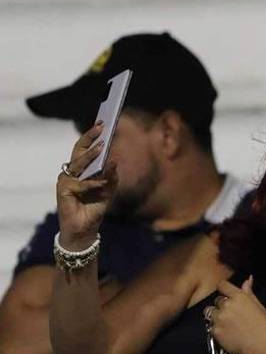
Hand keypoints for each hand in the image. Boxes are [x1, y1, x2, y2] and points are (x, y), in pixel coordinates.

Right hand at [56, 122, 116, 247]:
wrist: (85, 230)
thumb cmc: (94, 209)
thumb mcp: (108, 191)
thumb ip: (111, 177)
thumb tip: (114, 160)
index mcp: (81, 170)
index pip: (84, 149)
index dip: (92, 136)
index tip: (102, 124)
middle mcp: (72, 173)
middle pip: (79, 151)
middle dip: (90, 137)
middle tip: (101, 127)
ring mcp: (66, 181)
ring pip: (78, 164)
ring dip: (91, 156)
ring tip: (102, 148)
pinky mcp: (63, 191)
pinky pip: (80, 184)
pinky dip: (92, 183)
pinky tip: (101, 183)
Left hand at [207, 277, 265, 353]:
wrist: (261, 348)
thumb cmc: (265, 328)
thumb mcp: (259, 307)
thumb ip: (250, 293)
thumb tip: (248, 279)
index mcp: (239, 297)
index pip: (223, 285)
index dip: (224, 289)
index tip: (227, 295)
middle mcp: (227, 305)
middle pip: (217, 300)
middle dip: (222, 306)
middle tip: (232, 316)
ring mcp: (219, 318)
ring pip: (210, 313)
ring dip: (217, 317)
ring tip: (228, 326)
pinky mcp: (215, 331)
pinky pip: (211, 327)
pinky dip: (217, 330)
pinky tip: (228, 335)